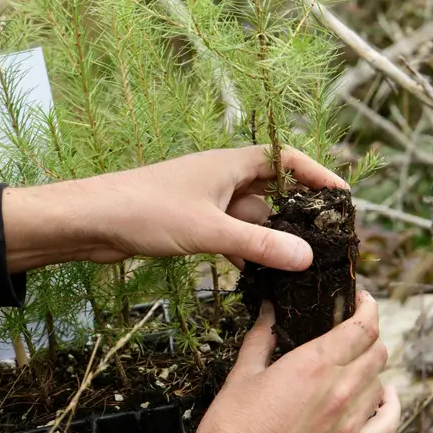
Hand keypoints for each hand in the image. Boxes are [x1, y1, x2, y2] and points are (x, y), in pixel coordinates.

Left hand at [2, 146, 347, 272]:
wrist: (88, 222)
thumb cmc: (145, 211)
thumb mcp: (210, 231)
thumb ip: (259, 245)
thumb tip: (308, 258)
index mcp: (231, 164)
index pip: (288, 160)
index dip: (318, 175)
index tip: (344, 196)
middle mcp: (222, 177)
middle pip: (274, 189)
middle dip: (300, 211)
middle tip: (327, 238)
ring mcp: (206, 199)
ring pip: (252, 215)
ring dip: (271, 235)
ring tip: (299, 262)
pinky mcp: (190, 221)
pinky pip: (231, 231)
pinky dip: (246, 248)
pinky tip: (257, 271)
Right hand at [133, 291, 399, 432]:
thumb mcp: (242, 375)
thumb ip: (261, 337)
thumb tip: (269, 311)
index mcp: (315, 365)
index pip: (363, 325)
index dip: (367, 306)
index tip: (361, 300)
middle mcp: (341, 390)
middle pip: (377, 350)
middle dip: (368, 334)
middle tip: (352, 329)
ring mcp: (351, 423)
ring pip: (380, 381)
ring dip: (371, 368)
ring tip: (354, 363)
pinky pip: (388, 423)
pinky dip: (389, 404)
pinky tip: (383, 396)